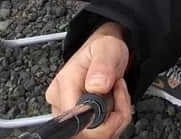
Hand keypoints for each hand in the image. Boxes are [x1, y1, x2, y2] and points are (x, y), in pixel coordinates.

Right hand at [45, 22, 132, 137]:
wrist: (105, 53)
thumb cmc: (103, 50)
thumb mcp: (107, 49)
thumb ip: (102, 65)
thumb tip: (96, 85)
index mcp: (63, 85)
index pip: (76, 118)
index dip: (100, 118)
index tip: (114, 96)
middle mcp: (61, 103)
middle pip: (85, 132)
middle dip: (112, 119)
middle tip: (119, 93)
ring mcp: (70, 115)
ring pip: (94, 136)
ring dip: (115, 120)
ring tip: (117, 94)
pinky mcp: (81, 122)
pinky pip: (100, 134)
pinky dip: (114, 123)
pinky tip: (114, 105)